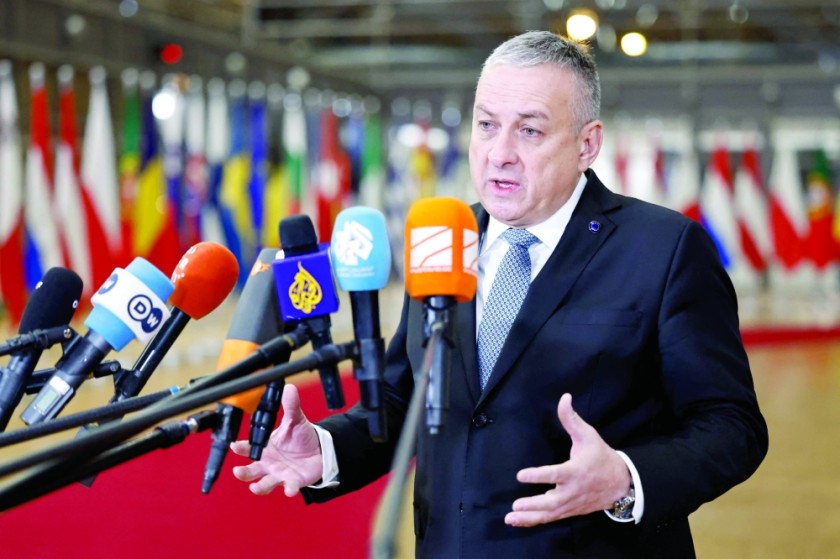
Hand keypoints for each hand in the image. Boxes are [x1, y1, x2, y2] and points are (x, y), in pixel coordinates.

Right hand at [231, 383, 323, 496]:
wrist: (319, 450)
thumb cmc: (301, 437)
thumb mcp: (295, 420)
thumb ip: (290, 406)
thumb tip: (289, 387)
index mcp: (265, 448)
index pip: (248, 448)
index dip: (239, 447)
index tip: (234, 445)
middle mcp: (268, 464)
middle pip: (250, 471)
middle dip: (243, 473)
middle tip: (238, 471)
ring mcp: (279, 475)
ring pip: (264, 484)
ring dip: (259, 487)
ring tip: (255, 488)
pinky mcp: (292, 482)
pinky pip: (289, 487)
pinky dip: (288, 490)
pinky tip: (289, 490)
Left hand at [505, 393, 631, 526]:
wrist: (622, 483)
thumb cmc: (601, 456)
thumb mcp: (588, 435)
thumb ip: (571, 419)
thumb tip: (564, 397)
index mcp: (576, 471)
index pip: (555, 474)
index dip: (538, 476)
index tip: (521, 475)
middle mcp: (572, 490)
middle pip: (552, 501)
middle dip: (533, 504)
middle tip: (515, 504)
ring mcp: (571, 503)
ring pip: (550, 513)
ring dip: (529, 517)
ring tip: (510, 517)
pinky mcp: (570, 511)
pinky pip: (551, 518)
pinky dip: (534, 521)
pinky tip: (518, 521)